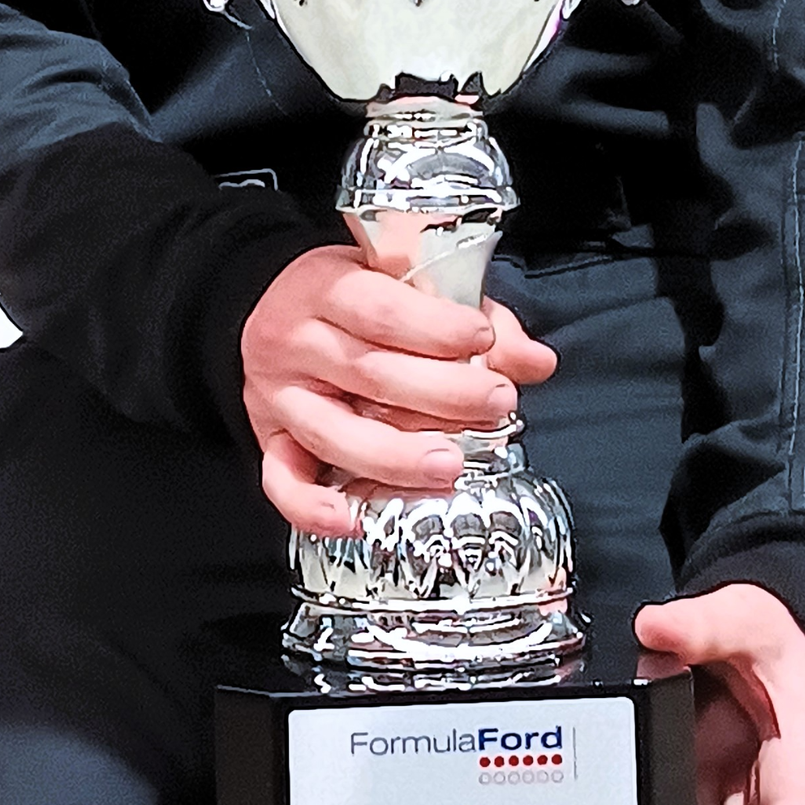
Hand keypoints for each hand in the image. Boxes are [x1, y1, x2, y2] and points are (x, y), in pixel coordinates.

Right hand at [240, 248, 554, 538]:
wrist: (273, 309)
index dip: (435, 328)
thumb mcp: (406, 284)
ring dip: (395, 457)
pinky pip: (283, 483)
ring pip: (333, 434)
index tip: (482, 339)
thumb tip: (534, 360)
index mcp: (326, 288)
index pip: (380, 310)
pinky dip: (314, 509)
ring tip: (450, 465)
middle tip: (495, 403)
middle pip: (368, 373)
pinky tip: (355, 519)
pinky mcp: (270, 442)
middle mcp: (293, 342)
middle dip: (441, 394)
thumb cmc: (352, 298)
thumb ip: (472, 317)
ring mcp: (277, 397)